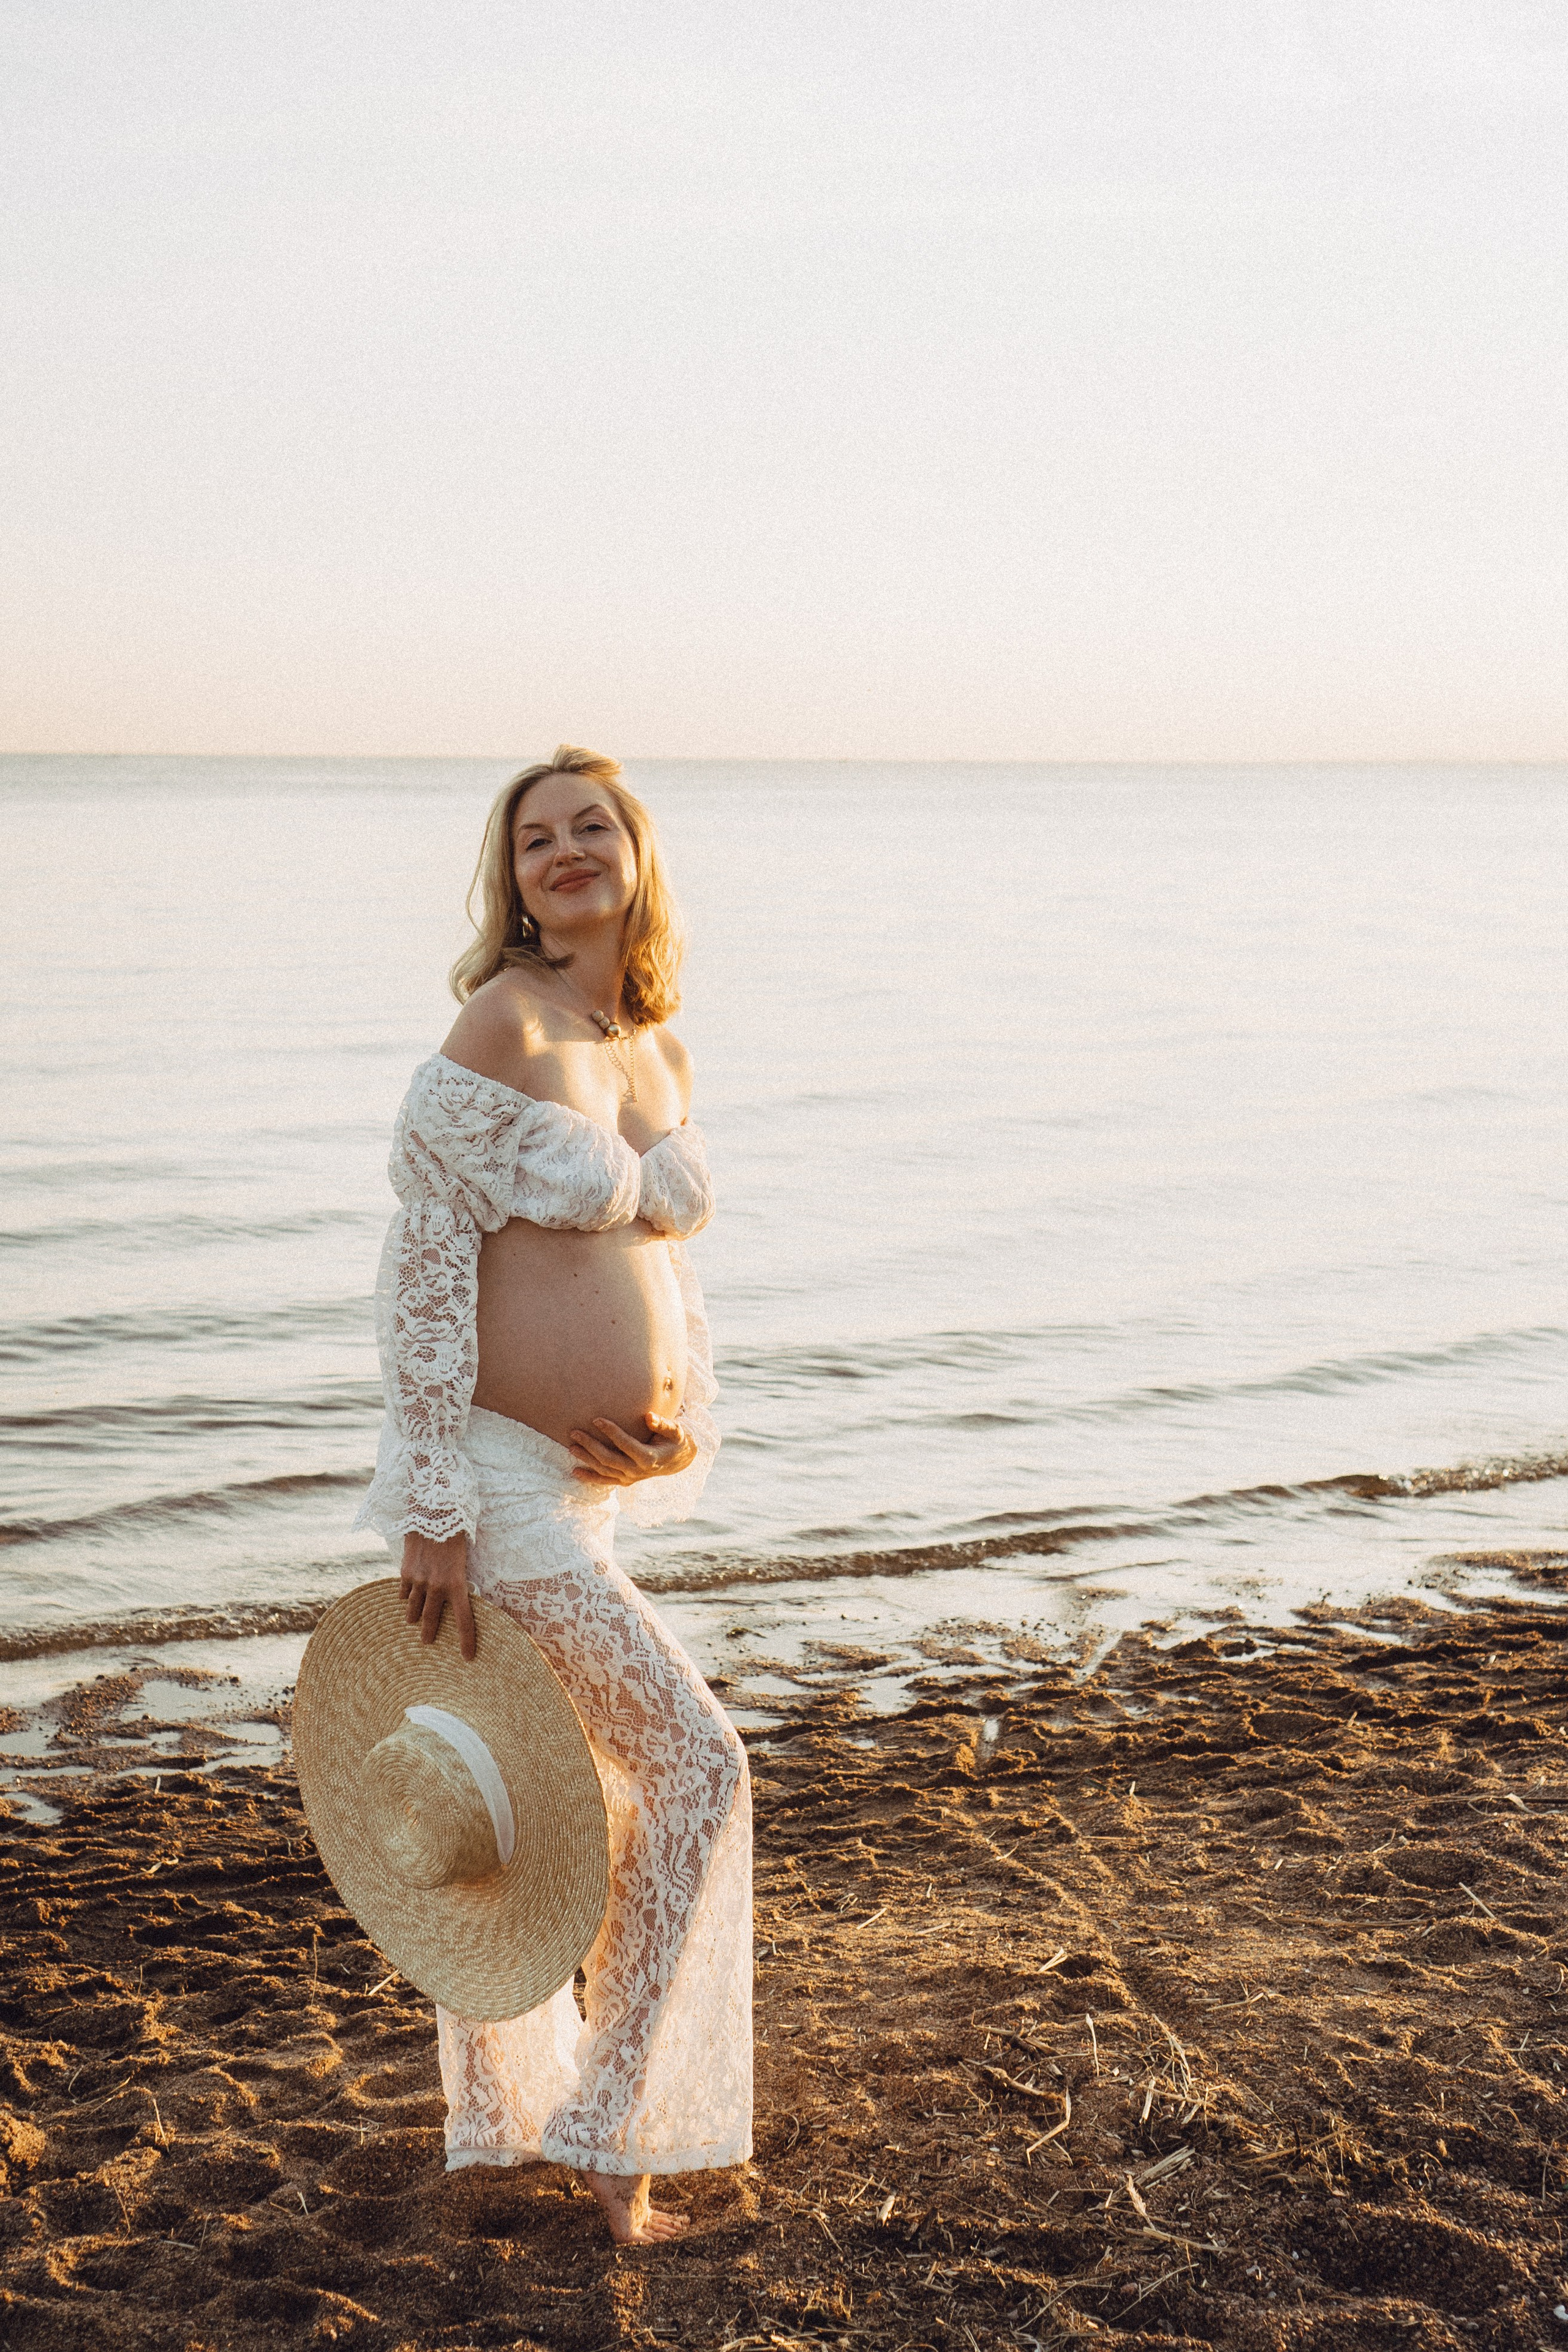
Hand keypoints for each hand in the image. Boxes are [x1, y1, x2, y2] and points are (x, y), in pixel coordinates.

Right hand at [399, 1531, 475, 1659]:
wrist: (433, 1513)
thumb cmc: (455, 1534)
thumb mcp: (463, 1559)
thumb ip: (458, 1579)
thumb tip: (457, 1594)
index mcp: (457, 1584)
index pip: (464, 1620)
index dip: (466, 1641)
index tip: (468, 1658)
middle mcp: (437, 1587)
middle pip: (432, 1620)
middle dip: (429, 1634)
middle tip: (427, 1642)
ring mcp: (419, 1581)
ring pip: (413, 1609)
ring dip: (413, 1617)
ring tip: (412, 1622)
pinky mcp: (405, 1572)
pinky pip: (404, 1592)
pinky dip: (406, 1595)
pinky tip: (406, 1596)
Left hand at [567, 1412, 697, 1487]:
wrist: (678, 1460)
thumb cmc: (675, 1440)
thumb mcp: (675, 1431)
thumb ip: (663, 1424)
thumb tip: (648, 1416)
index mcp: (649, 1458)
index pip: (626, 1444)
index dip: (611, 1432)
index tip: (597, 1419)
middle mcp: (638, 1471)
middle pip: (609, 1459)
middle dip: (591, 1445)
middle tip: (575, 1432)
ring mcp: (631, 1478)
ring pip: (604, 1470)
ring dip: (586, 1459)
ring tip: (571, 1447)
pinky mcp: (626, 1481)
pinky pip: (605, 1481)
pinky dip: (590, 1477)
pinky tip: (575, 1471)